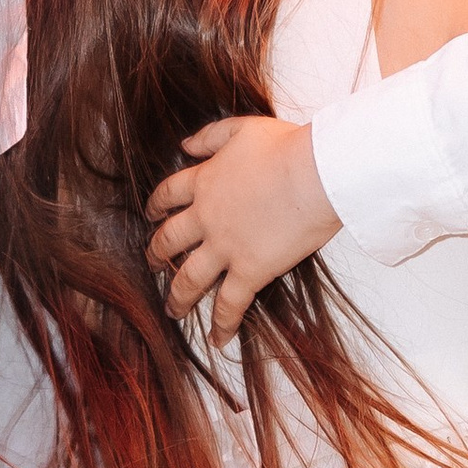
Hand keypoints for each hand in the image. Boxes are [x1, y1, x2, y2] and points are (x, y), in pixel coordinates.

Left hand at [143, 115, 339, 338]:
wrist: (315, 175)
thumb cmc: (288, 148)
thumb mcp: (242, 128)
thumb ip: (210, 136)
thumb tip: (184, 145)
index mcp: (204, 182)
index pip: (167, 195)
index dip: (156, 206)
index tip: (152, 214)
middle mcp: (206, 218)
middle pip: (168, 241)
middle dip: (157, 254)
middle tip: (152, 263)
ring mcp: (225, 248)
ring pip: (188, 279)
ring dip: (177, 297)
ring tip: (172, 310)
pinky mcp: (250, 271)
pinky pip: (229, 304)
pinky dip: (221, 324)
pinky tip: (217, 339)